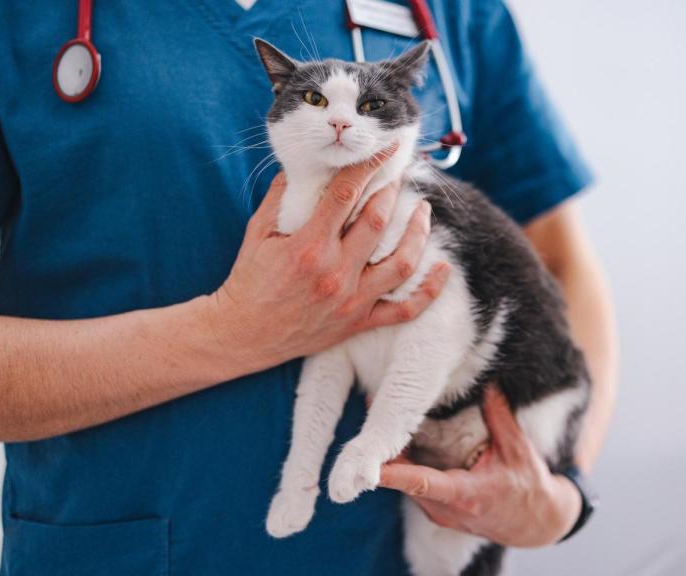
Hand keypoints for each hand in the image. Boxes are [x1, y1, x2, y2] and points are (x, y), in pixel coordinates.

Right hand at [204, 147, 449, 372]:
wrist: (242, 334)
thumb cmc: (248, 280)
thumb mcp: (258, 232)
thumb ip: (282, 196)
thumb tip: (305, 164)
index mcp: (309, 247)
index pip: (346, 194)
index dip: (368, 165)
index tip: (385, 147)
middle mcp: (335, 273)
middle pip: (378, 221)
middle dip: (393, 191)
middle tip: (400, 174)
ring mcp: (351, 301)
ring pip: (401, 263)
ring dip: (418, 233)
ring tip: (424, 212)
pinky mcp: (359, 323)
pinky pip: (405, 310)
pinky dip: (429, 290)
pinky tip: (443, 268)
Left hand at [379, 386, 581, 547]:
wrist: (534, 524)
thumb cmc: (528, 488)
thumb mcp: (519, 450)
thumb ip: (500, 417)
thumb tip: (489, 384)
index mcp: (466, 495)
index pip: (422, 484)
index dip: (394, 474)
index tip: (369, 464)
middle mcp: (446, 510)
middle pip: (405, 479)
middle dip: (386, 449)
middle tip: (373, 410)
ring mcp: (439, 514)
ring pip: (406, 485)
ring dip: (393, 457)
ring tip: (382, 420)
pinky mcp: (437, 513)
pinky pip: (413, 488)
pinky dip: (405, 467)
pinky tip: (400, 442)